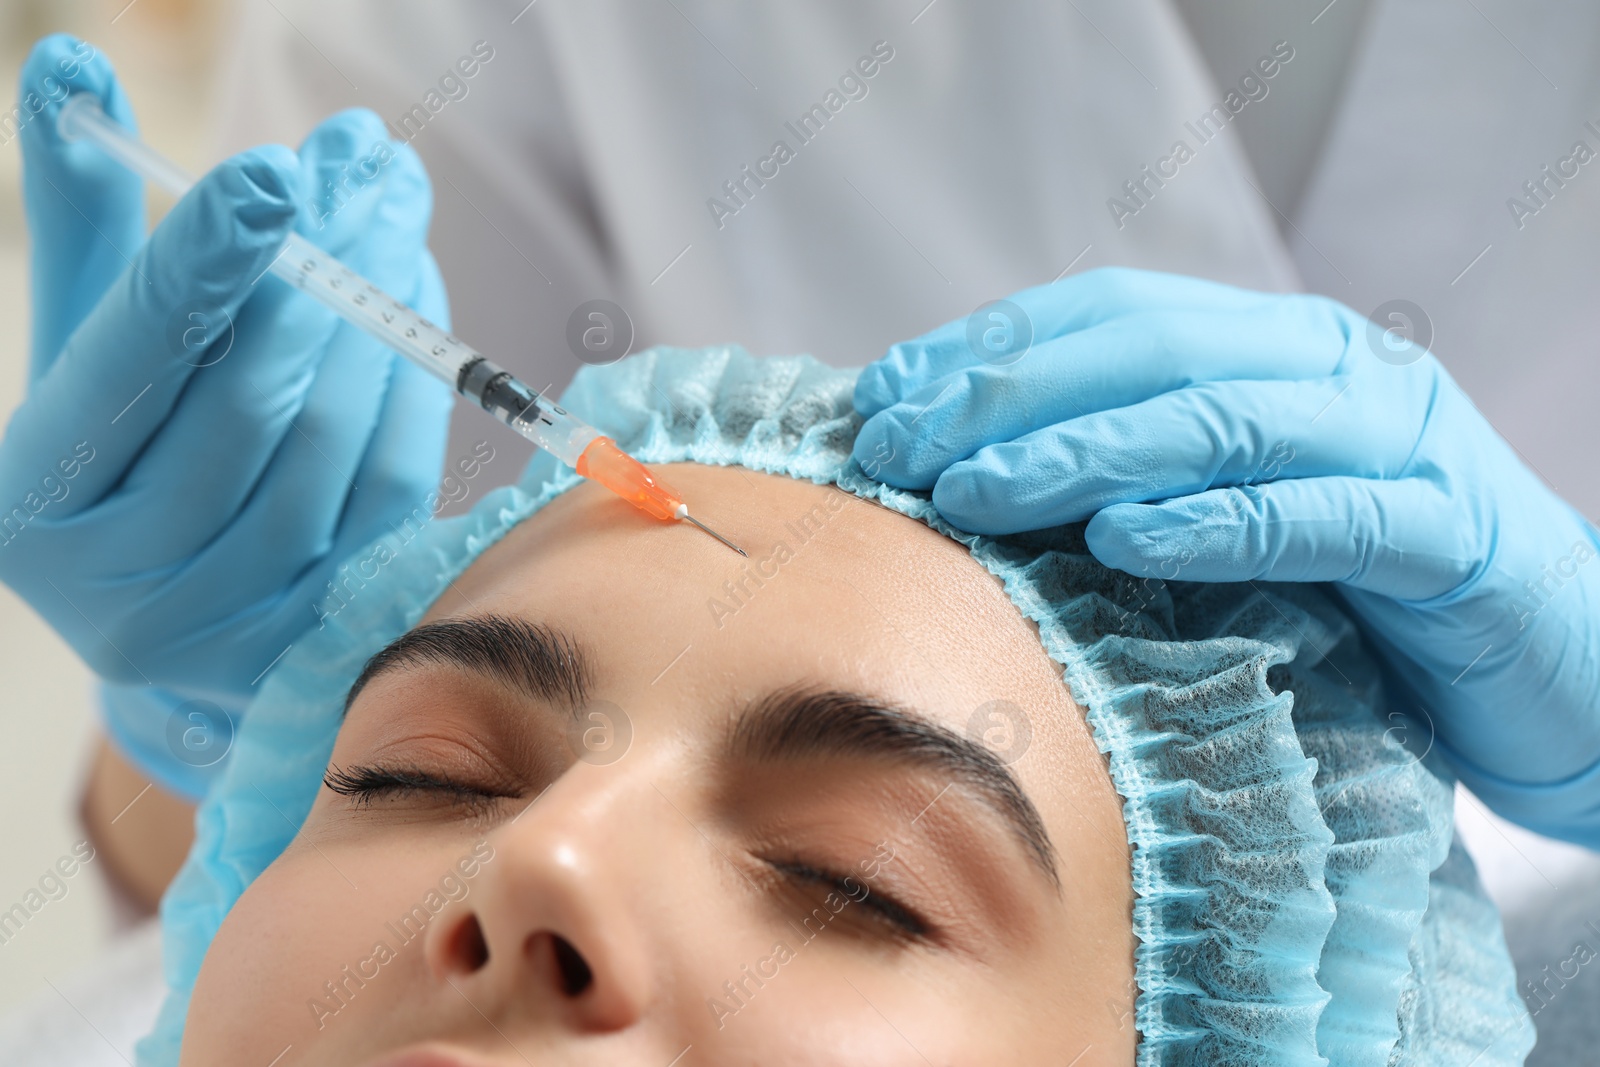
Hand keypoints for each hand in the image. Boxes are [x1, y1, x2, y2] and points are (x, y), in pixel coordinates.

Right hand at [0, 36, 451, 777]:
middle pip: (249, 397)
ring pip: (330, 442)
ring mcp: (227, 619)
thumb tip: (70, 68)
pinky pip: (390, 489)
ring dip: (380, 316)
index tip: (276, 170)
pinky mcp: (319, 635)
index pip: (131, 357)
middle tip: (369, 163)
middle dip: (323, 267)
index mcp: (37, 492)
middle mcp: (118, 573)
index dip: (205, 259)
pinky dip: (414, 387)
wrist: (174, 608)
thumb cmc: (125, 446)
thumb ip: (89, 220)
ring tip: (396, 217)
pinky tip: (417, 306)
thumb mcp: (86, 342)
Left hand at [854, 267, 1599, 844]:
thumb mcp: (1237, 521)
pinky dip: (1217, 520)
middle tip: (901, 449)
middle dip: (1009, 393)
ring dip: (1085, 449)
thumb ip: (1137, 479)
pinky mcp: (1452, 536)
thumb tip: (965, 476)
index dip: (991, 348)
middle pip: (1152, 348)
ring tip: (974, 488)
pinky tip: (1122, 539)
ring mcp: (1401, 441)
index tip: (884, 399)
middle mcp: (1335, 370)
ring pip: (1224, 416)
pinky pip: (1323, 515)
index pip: (1111, 315)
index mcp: (1275, 349)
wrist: (1562, 674)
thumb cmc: (1369, 601)